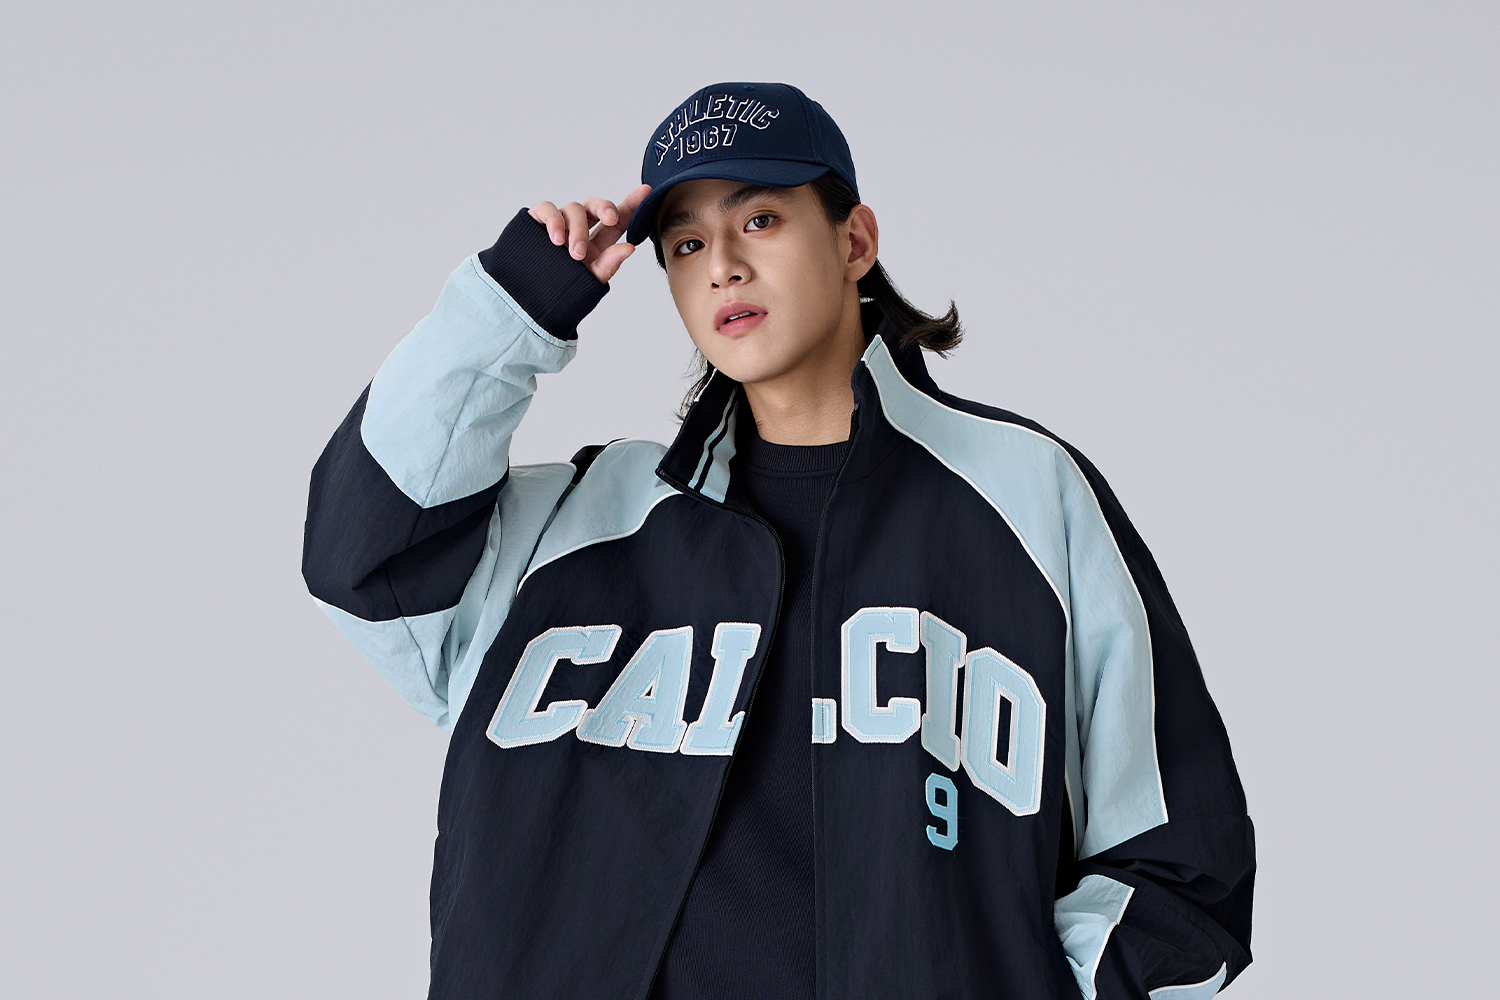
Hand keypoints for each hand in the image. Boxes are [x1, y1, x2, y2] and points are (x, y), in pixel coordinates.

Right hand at [528, 184, 651, 282]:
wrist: (528, 301)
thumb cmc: (561, 290)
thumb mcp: (590, 280)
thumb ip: (609, 264)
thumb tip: (630, 248)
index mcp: (597, 242)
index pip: (617, 220)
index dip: (631, 204)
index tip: (646, 191)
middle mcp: (579, 228)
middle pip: (595, 206)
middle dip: (605, 208)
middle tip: (611, 220)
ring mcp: (559, 224)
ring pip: (573, 209)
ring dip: (578, 228)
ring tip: (575, 252)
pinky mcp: (537, 222)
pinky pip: (547, 209)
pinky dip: (554, 221)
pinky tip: (556, 239)